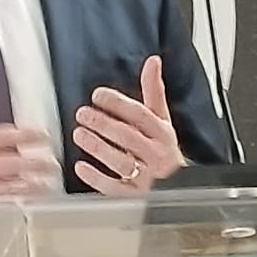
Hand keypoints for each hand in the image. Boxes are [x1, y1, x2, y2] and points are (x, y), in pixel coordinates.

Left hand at [72, 55, 184, 194]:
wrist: (177, 185)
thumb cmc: (162, 148)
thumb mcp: (161, 118)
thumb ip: (153, 90)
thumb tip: (153, 61)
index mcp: (162, 133)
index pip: (141, 115)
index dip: (119, 104)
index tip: (98, 95)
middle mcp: (156, 155)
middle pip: (129, 137)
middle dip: (104, 124)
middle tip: (82, 114)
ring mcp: (145, 177)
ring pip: (121, 161)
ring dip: (98, 147)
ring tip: (79, 134)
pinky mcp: (134, 195)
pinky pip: (114, 188)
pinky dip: (96, 178)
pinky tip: (80, 166)